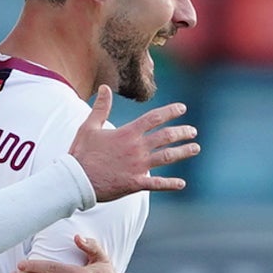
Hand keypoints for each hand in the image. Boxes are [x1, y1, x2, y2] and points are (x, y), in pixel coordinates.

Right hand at [65, 84, 195, 200]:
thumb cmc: (82, 153)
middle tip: (193, 131)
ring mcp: (137, 166)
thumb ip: (100, 107)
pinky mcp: (135, 183)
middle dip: (182, 132)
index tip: (182, 108)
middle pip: (166, 137)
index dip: (170, 112)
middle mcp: (136, 148)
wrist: (76, 179)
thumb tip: (105, 88)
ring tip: (195, 148)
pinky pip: (157, 184)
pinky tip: (181, 183)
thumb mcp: (89, 127)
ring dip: (183, 152)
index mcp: (127, 133)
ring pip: (167, 157)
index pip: (154, 118)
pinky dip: (170, 184)